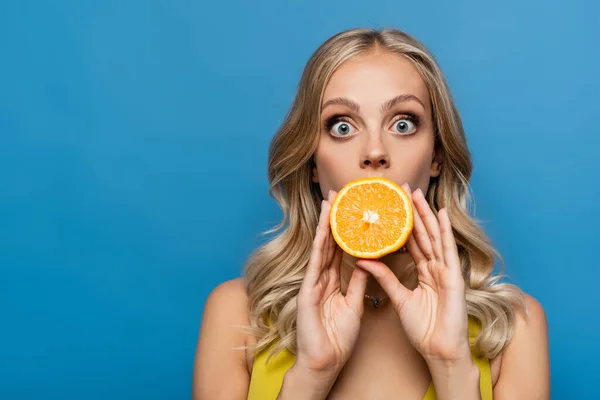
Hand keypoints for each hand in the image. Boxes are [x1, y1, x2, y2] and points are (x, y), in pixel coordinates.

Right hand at [294, 190, 368, 376]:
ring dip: (325, 225)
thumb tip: (367, 262)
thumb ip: (358, 282)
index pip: (340, 250)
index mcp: (332, 281)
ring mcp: (313, 282)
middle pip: (329, 243)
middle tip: (339, 195)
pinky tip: (322, 229)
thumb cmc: (338, 337)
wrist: (325, 360)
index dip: (346, 230)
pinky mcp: (308, 291)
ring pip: (321, 248)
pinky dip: (319, 245)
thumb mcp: (354, 304)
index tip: (353, 211)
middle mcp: (321, 278)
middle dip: (334, 219)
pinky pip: (316, 263)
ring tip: (330, 202)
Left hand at [356, 184, 470, 364]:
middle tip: (402, 189)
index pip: (411, 242)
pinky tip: (440, 213)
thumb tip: (364, 260)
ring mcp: (446, 270)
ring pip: (433, 236)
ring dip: (425, 214)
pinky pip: (448, 250)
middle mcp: (436, 267)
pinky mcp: (453, 277)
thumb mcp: (399, 298)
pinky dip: (444, 231)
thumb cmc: (424, 329)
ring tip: (416, 193)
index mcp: (425, 272)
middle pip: (422, 234)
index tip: (392, 206)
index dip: (402, 224)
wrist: (439, 350)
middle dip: (413, 212)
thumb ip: (385, 277)